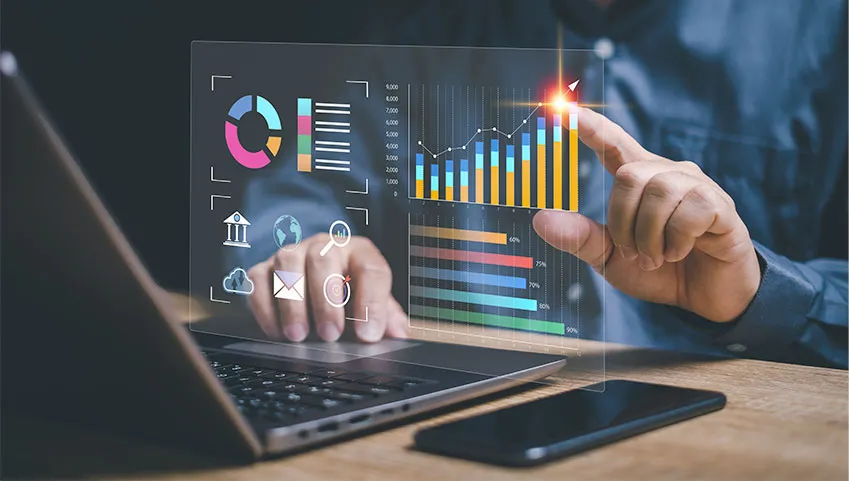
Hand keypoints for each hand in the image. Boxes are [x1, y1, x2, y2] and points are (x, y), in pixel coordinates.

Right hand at [247, 234, 408, 341]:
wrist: (314, 274)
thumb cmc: (348, 292)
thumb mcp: (372, 301)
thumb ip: (387, 317)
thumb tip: (400, 336)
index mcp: (359, 252)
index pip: (371, 269)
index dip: (372, 302)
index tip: (369, 335)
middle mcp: (325, 246)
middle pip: (324, 259)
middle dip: (326, 299)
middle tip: (330, 335)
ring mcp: (292, 253)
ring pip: (288, 264)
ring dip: (293, 302)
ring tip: (299, 335)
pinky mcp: (264, 268)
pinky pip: (258, 280)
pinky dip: (265, 307)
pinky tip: (276, 331)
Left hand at [533, 107, 760, 321]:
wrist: (705, 297)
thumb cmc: (659, 271)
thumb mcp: (611, 258)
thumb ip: (580, 238)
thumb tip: (540, 219)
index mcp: (640, 182)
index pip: (613, 146)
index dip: (591, 128)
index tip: (565, 109)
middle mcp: (668, 174)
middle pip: (629, 176)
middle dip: (623, 222)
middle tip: (635, 253)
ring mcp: (697, 186)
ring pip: (657, 193)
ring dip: (649, 236)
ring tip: (657, 257)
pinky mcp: (721, 205)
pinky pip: (690, 210)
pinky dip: (676, 241)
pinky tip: (682, 252)